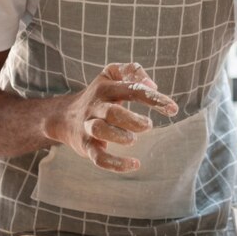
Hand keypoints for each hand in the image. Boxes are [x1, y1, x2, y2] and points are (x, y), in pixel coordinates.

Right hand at [44, 62, 177, 172]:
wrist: (63, 117)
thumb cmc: (98, 95)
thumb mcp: (111, 74)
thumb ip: (132, 70)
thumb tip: (152, 84)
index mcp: (106, 88)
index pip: (132, 90)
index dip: (154, 99)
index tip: (173, 109)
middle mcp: (96, 106)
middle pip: (113, 112)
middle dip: (132, 120)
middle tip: (148, 126)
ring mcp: (89, 127)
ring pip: (101, 131)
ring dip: (119, 136)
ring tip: (133, 140)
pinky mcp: (86, 146)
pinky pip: (98, 157)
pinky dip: (115, 164)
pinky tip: (134, 164)